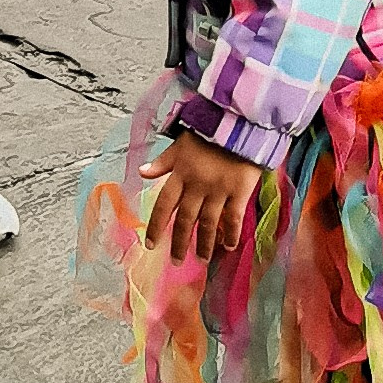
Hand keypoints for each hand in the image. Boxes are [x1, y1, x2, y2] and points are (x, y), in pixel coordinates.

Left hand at [142, 129, 260, 265]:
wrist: (240, 122)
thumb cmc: (208, 133)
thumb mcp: (180, 144)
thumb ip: (163, 162)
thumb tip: (142, 173)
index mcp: (181, 174)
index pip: (164, 205)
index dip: (157, 226)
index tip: (151, 245)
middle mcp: (198, 185)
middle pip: (186, 219)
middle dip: (179, 243)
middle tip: (176, 261)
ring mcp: (219, 189)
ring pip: (209, 223)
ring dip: (204, 244)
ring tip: (202, 259)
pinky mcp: (240, 190)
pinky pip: (234, 217)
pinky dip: (231, 233)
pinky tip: (228, 246)